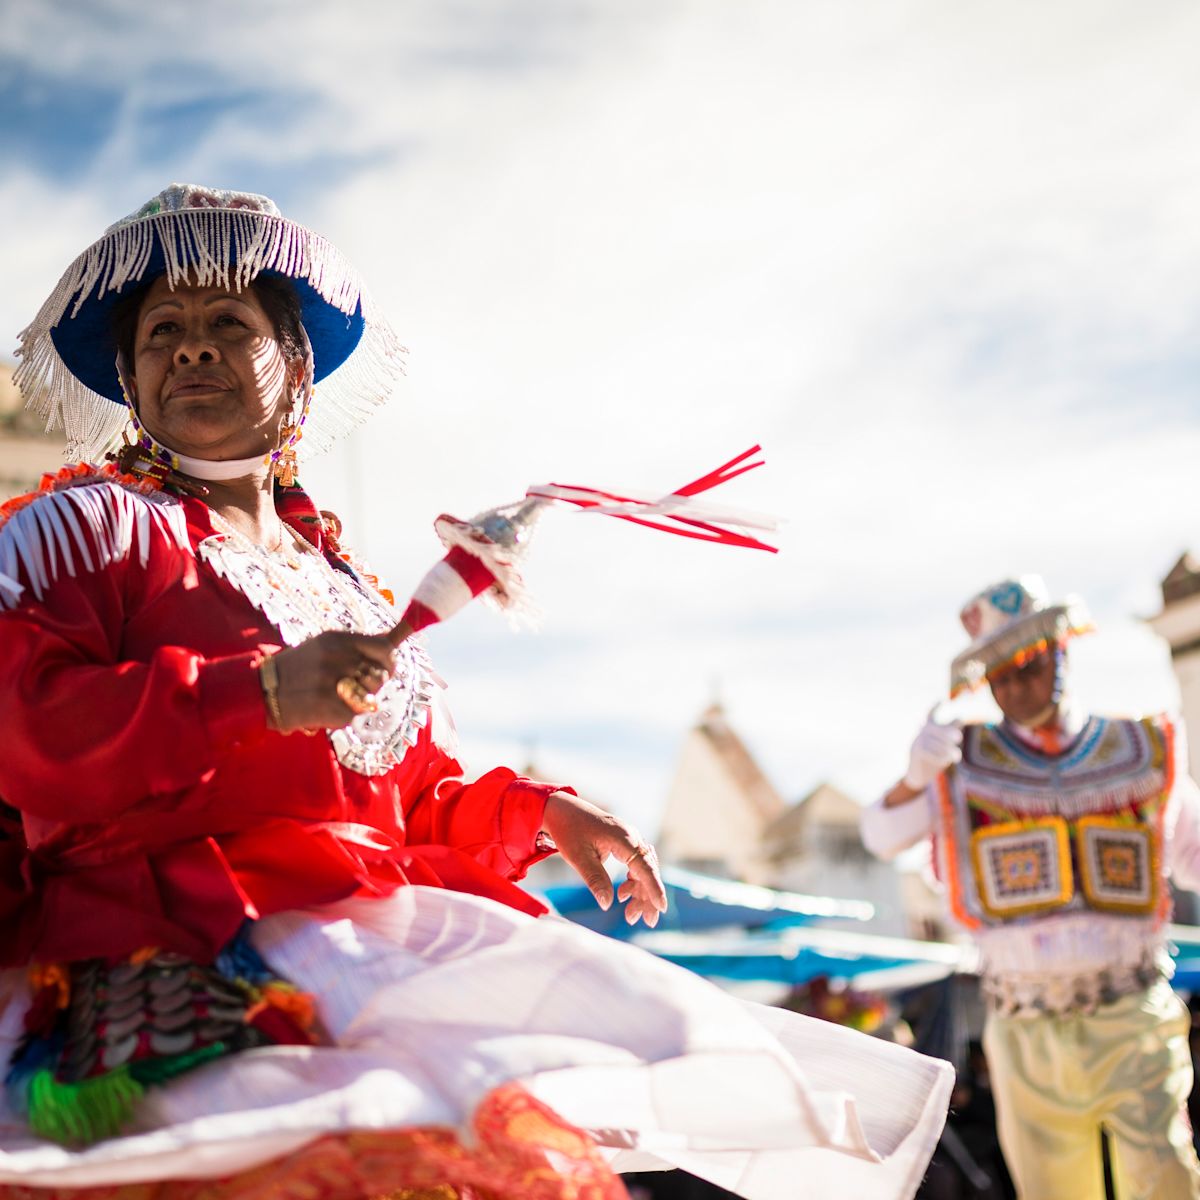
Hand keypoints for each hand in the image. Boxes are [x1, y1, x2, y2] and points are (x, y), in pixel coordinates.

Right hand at [269, 631, 396, 732]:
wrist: (263, 692)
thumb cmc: (300, 667)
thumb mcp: (325, 645)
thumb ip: (359, 644)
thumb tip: (392, 639)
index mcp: (338, 640)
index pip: (384, 649)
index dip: (389, 660)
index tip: (384, 667)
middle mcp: (339, 660)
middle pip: (381, 675)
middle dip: (374, 683)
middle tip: (357, 686)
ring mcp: (336, 686)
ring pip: (371, 697)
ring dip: (359, 701)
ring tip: (337, 696)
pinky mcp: (332, 710)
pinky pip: (354, 715)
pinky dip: (343, 715)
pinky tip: (324, 708)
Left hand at [541, 792, 667, 926]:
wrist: (561, 810)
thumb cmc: (568, 830)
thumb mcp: (578, 857)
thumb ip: (595, 880)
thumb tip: (608, 904)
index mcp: (623, 838)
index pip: (645, 866)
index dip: (654, 887)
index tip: (662, 907)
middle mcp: (631, 837)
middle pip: (648, 870)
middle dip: (648, 897)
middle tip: (647, 921)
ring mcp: (629, 840)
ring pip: (643, 870)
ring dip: (640, 892)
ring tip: (630, 915)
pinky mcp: (623, 844)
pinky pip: (635, 865)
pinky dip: (632, 882)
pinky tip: (622, 895)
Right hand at [903, 713, 962, 790]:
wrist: (917, 776)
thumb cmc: (932, 760)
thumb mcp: (942, 746)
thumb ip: (950, 732)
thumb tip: (960, 717)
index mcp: (927, 729)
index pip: (930, 715)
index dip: (935, 708)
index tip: (941, 700)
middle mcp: (921, 733)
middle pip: (937, 729)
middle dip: (948, 732)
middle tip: (958, 737)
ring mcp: (917, 741)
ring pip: (937, 743)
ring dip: (949, 750)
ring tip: (956, 756)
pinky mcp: (916, 751)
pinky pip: (932, 753)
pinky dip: (941, 758)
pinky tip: (945, 762)